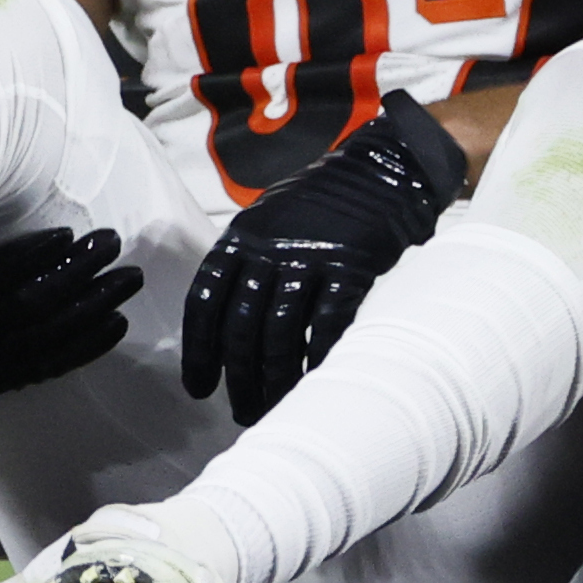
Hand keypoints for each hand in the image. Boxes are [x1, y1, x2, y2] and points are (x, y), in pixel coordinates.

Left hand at [179, 96, 469, 426]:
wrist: (384, 169)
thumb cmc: (326, 203)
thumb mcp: (272, 219)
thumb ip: (249, 263)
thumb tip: (228, 326)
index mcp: (243, 236)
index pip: (207, 299)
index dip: (199, 349)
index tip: (200, 386)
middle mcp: (271, 247)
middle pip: (242, 325)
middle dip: (239, 377)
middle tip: (242, 412)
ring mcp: (312, 257)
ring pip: (282, 332)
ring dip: (274, 379)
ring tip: (273, 408)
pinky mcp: (352, 267)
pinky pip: (328, 324)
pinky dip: (318, 358)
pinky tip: (314, 383)